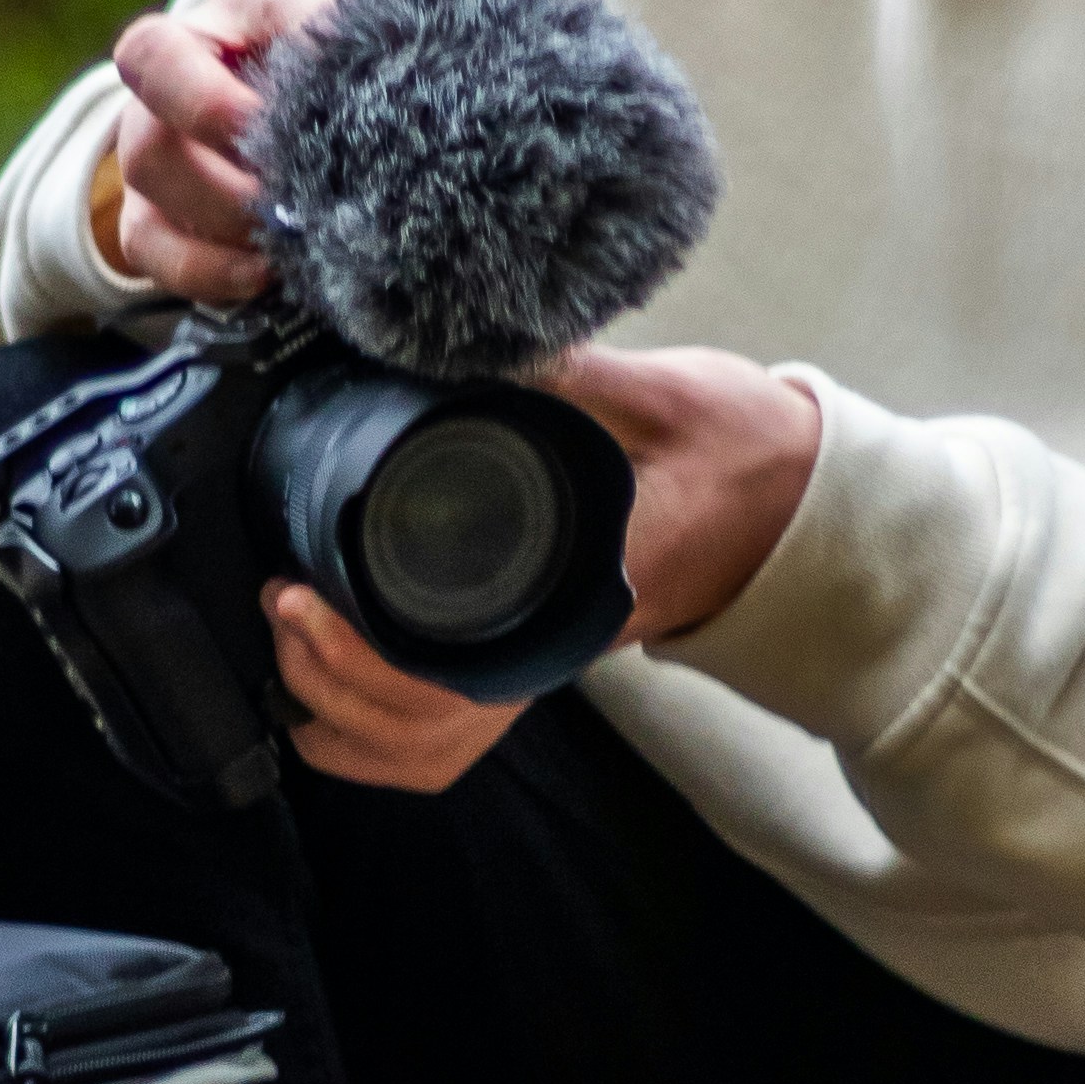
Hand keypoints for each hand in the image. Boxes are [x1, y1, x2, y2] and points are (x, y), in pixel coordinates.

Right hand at [99, 0, 332, 305]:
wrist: (322, 90)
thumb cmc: (319, 46)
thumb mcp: (325, 17)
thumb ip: (323, 30)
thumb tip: (338, 70)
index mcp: (191, 36)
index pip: (150, 58)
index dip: (202, 104)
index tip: (262, 128)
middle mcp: (153, 102)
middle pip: (148, 151)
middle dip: (228, 189)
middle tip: (296, 202)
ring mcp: (150, 164)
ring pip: (148, 211)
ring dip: (228, 230)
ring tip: (292, 235)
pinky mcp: (155, 219)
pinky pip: (153, 257)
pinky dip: (211, 273)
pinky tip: (268, 271)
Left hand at [266, 348, 817, 791]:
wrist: (802, 500)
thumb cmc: (744, 454)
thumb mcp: (666, 398)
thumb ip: (574, 372)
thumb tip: (475, 334)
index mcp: (578, 599)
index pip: (453, 679)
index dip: (362, 658)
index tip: (304, 594)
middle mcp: (553, 648)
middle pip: (424, 731)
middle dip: (332, 683)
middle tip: (282, 601)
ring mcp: (544, 660)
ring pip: (429, 749)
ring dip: (346, 715)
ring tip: (293, 635)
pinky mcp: (533, 652)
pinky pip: (447, 733)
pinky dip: (377, 733)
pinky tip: (323, 686)